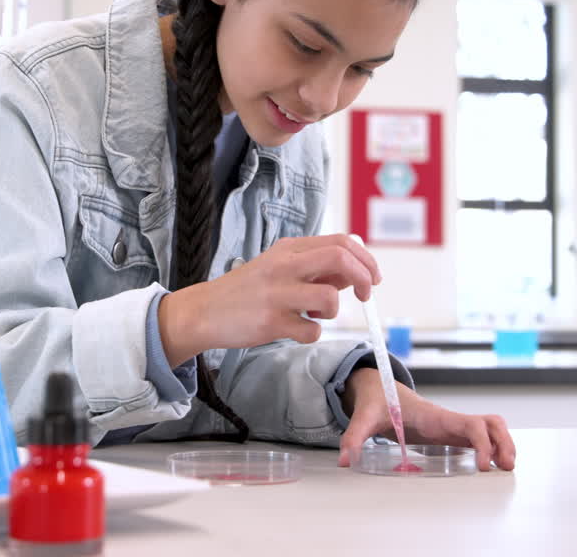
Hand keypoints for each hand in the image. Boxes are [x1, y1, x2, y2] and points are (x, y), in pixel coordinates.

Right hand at [158, 234, 381, 365]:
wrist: (203, 311)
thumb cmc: (246, 291)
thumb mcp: (279, 269)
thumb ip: (315, 269)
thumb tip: (356, 273)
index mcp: (288, 249)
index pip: (341, 241)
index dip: (365, 259)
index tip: (372, 278)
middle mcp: (283, 266)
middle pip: (340, 259)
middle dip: (363, 277)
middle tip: (365, 295)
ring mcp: (277, 294)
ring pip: (330, 298)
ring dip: (333, 312)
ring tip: (314, 315)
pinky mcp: (271, 321)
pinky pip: (312, 330)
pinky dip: (311, 334)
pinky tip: (295, 330)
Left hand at [338, 368, 515, 471]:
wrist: (378, 388)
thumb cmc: (377, 400)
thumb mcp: (364, 416)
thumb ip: (355, 435)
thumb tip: (347, 459)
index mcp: (435, 416)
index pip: (471, 424)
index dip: (482, 442)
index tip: (482, 465)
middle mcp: (449, 420)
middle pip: (492, 424)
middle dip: (504, 443)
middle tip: (504, 468)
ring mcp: (452, 427)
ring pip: (491, 429)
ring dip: (503, 446)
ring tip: (504, 469)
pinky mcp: (450, 435)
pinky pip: (480, 438)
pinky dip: (492, 449)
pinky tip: (490, 467)